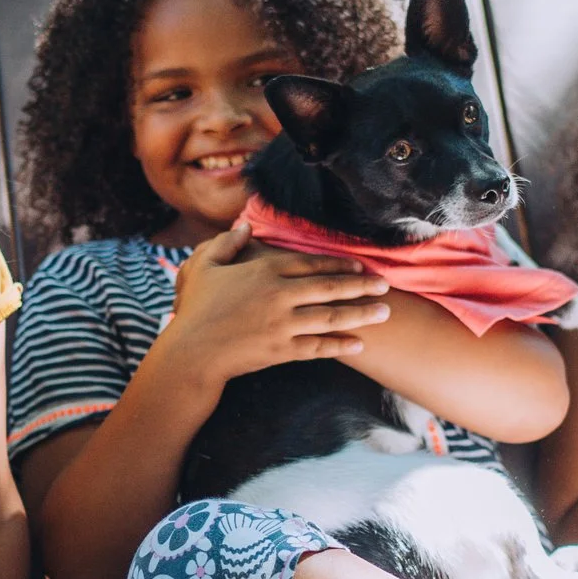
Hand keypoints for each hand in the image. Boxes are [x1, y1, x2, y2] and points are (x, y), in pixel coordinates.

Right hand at [157, 222, 389, 389]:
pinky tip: (358, 344)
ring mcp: (283, 325)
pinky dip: (339, 345)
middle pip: (329, 287)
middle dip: (361, 285)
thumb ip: (227, 242)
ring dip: (360, 314)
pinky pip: (318, 347)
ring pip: (331, 317)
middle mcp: (279, 296)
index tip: (360, 264)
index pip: (311, 263)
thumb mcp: (205, 266)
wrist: (193, 352)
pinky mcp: (282, 350)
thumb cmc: (197, 307)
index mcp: (265, 272)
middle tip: (385, 285)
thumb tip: (244, 226)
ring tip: (384, 312)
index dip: (339, 263)